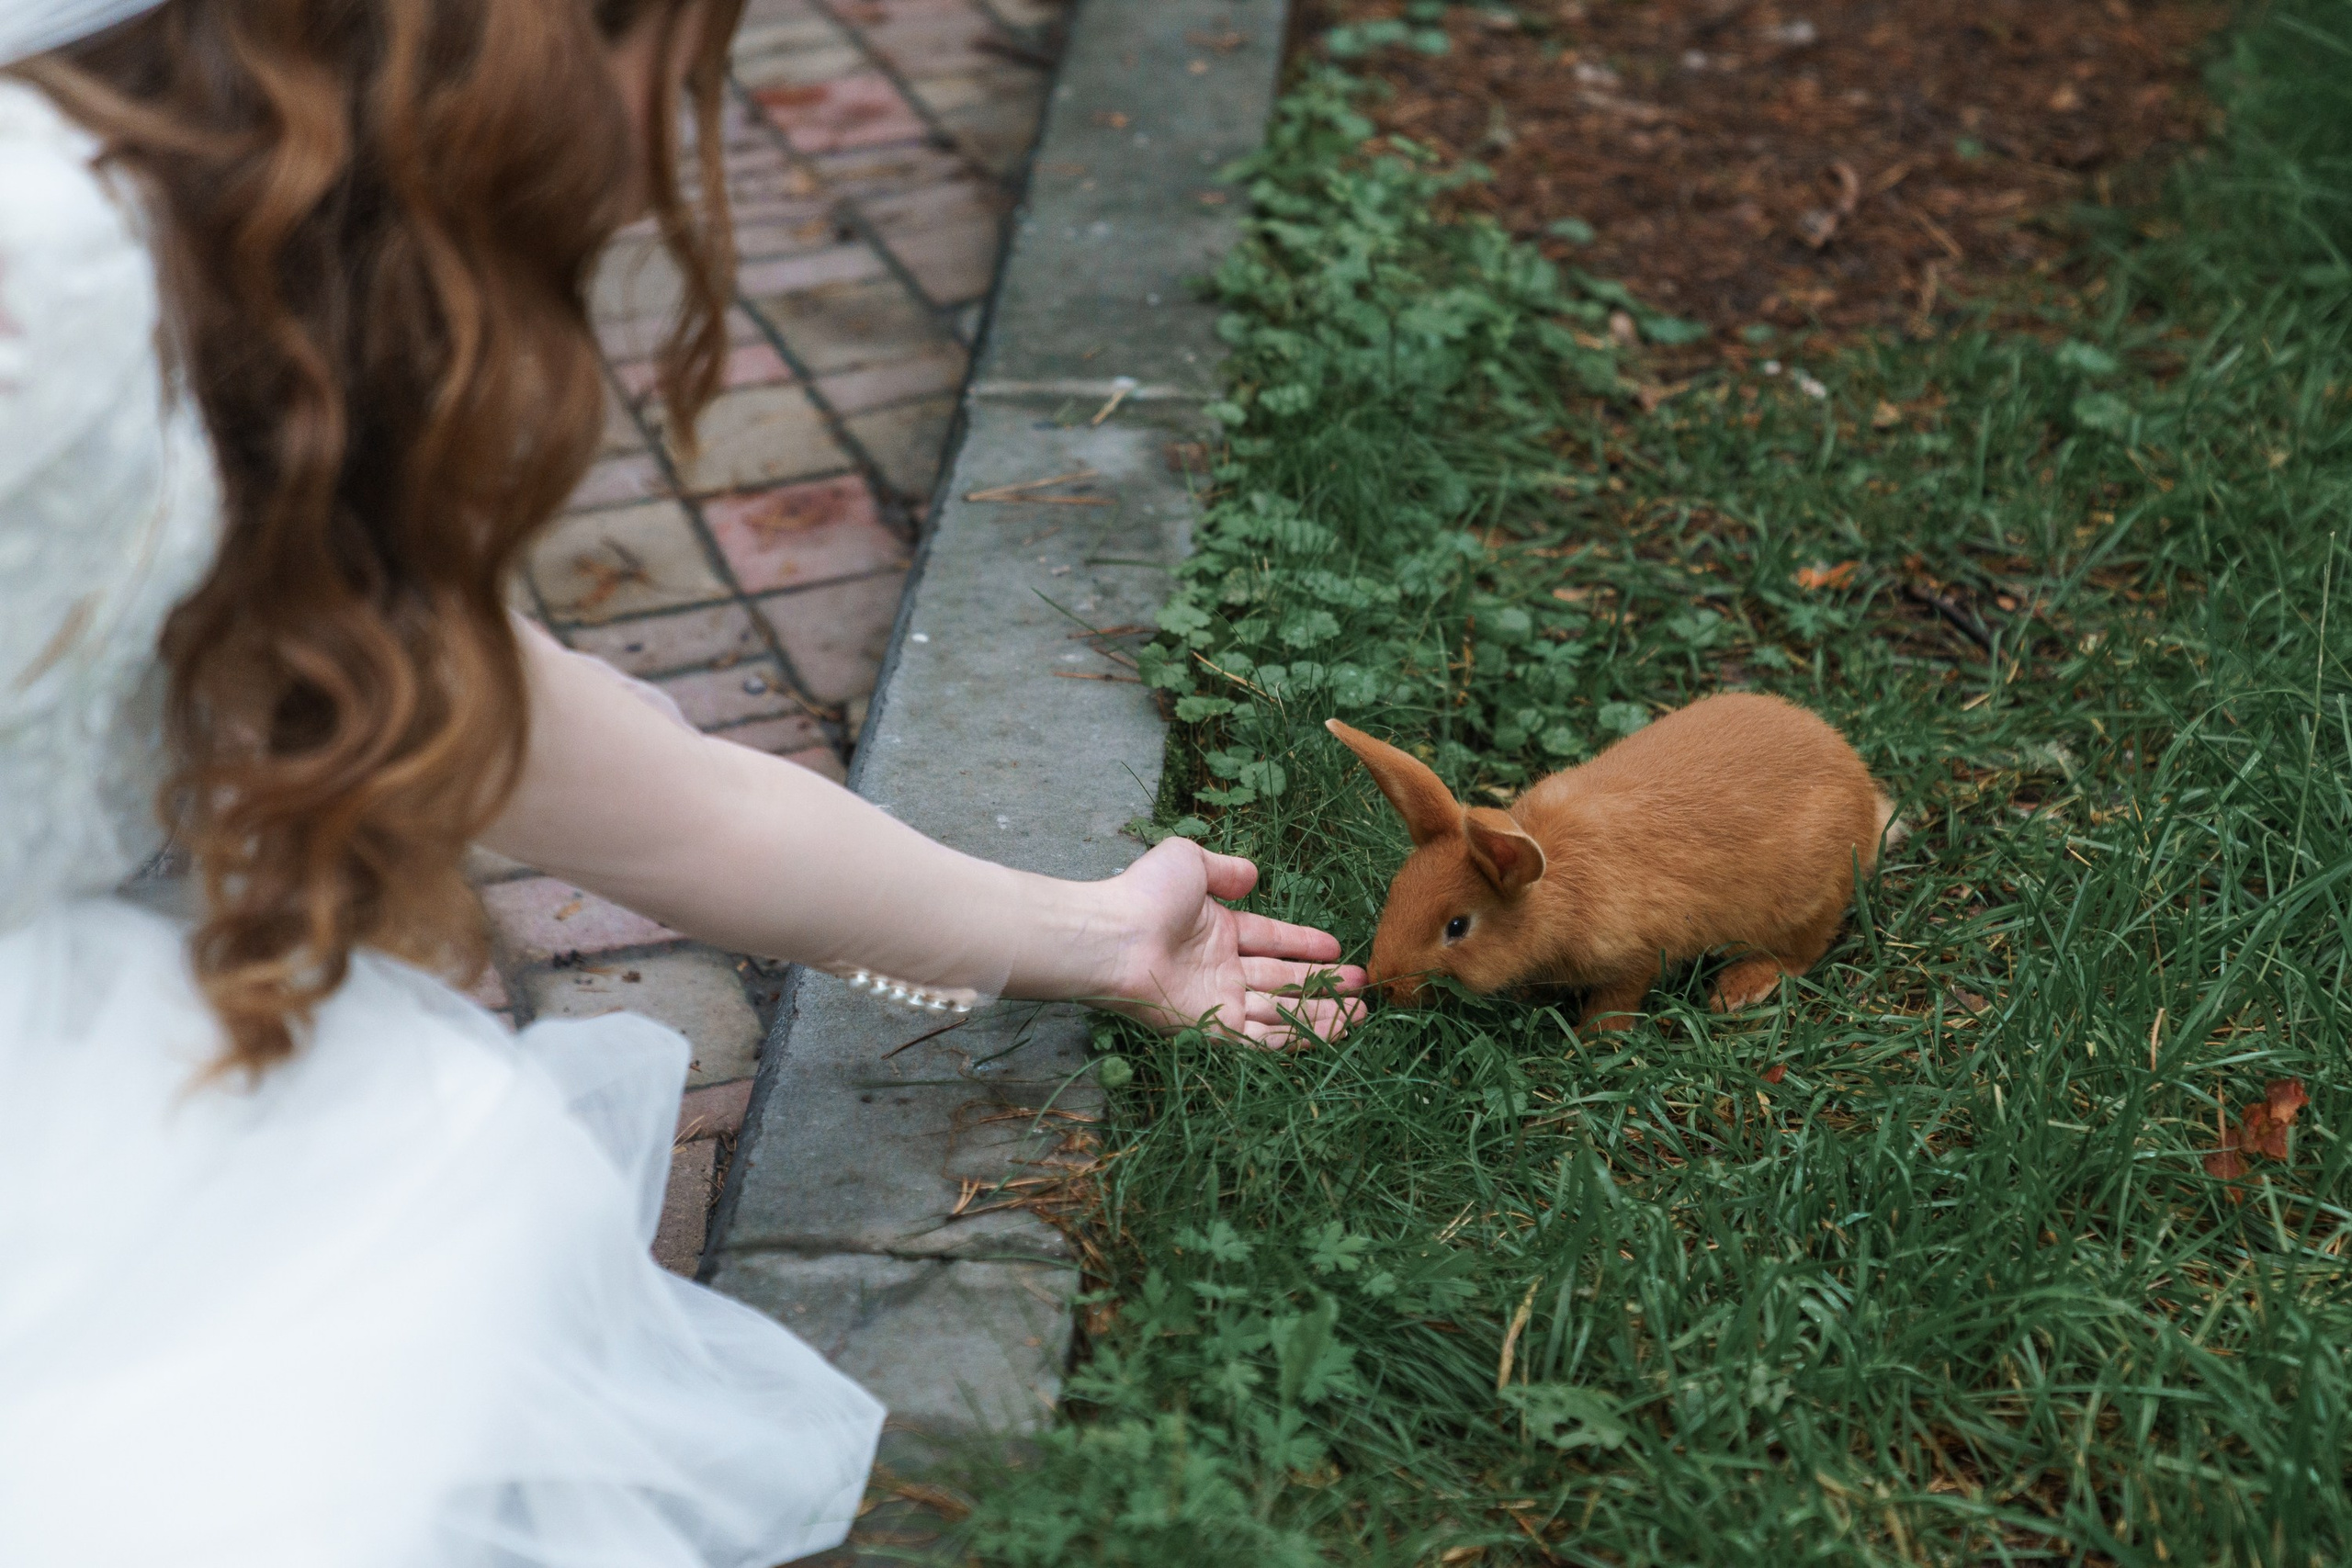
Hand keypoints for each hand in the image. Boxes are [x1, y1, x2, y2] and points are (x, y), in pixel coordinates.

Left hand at [1094, 838, 1367, 1047]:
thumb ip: (1225, 870)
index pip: (1270, 939)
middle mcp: (1220, 969)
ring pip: (1280, 1012)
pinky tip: (1332, 1032)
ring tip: (1360, 1013)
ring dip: (1321, 1013)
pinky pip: (1264, 1039)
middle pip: (1282, 979)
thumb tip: (1253, 876)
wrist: (1116, 938)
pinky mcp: (1215, 1031)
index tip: (1336, 946)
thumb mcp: (1190, 862)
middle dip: (1322, 983)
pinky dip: (1298, 1038)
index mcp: (1216, 931)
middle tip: (1360, 984)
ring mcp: (1218, 1002)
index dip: (1303, 942)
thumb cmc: (1147, 895)